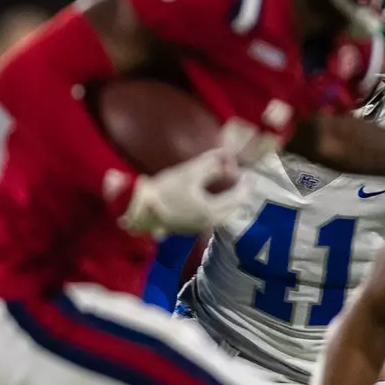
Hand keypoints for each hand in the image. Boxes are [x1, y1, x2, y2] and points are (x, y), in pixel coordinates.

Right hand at [120, 148, 244, 236]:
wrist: (136, 210)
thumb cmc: (163, 191)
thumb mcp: (189, 172)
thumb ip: (211, 164)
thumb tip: (226, 157)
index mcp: (212, 211)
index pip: (238, 196)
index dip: (245, 183)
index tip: (249, 172)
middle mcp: (208, 223)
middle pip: (232, 208)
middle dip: (237, 192)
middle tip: (238, 177)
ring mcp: (197, 227)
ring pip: (221, 213)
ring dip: (226, 200)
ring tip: (227, 185)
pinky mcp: (186, 227)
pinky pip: (209, 216)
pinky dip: (215, 206)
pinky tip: (210, 197)